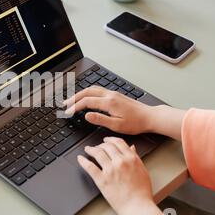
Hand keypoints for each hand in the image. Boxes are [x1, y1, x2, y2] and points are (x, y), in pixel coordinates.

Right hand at [64, 86, 185, 139]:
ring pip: (92, 89)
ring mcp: (113, 93)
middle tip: (65, 104)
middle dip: (74, 97)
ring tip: (72, 100)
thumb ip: (100, 120)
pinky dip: (88, 92)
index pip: (87, 102)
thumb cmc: (136, 123)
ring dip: (80, 93)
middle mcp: (110, 95)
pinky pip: (98, 90)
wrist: (150, 117)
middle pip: (87, 92)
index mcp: (109, 102)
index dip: (75, 107)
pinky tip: (87, 97)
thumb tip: (87, 115)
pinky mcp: (116, 95)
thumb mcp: (117, 126)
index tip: (68, 112)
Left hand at [77, 137, 161, 214]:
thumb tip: (131, 148)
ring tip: (87, 149)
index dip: (110, 139)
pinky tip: (80, 159)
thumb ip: (135, 157)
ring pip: (97, 153)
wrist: (137, 206)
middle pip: (106, 146)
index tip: (106, 140)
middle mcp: (120, 162)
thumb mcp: (142, 170)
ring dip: (91, 149)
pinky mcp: (101, 179)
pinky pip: (89, 166)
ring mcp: (110, 170)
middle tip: (96, 146)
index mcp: (131, 158)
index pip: (118, 142)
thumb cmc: (141, 192)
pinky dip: (83, 161)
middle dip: (100, 145)